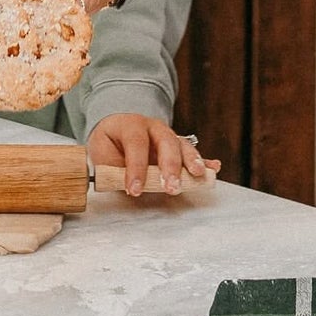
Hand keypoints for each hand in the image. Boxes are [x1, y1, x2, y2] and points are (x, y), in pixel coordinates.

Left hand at [88, 116, 220, 199]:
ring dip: (191, 161)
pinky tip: (213, 168)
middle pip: (166, 142)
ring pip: (182, 145)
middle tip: (171, 187)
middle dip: (170, 166)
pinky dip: (204, 161)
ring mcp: (168, 135)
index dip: (136, 168)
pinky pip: (193, 152)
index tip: (134, 190)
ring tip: (197, 175)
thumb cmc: (109, 145)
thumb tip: (120, 184)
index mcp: (131, 125)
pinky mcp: (178, 147)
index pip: (136, 144)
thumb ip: (112, 168)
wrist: (116, 131)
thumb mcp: (101, 154)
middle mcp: (153, 127)